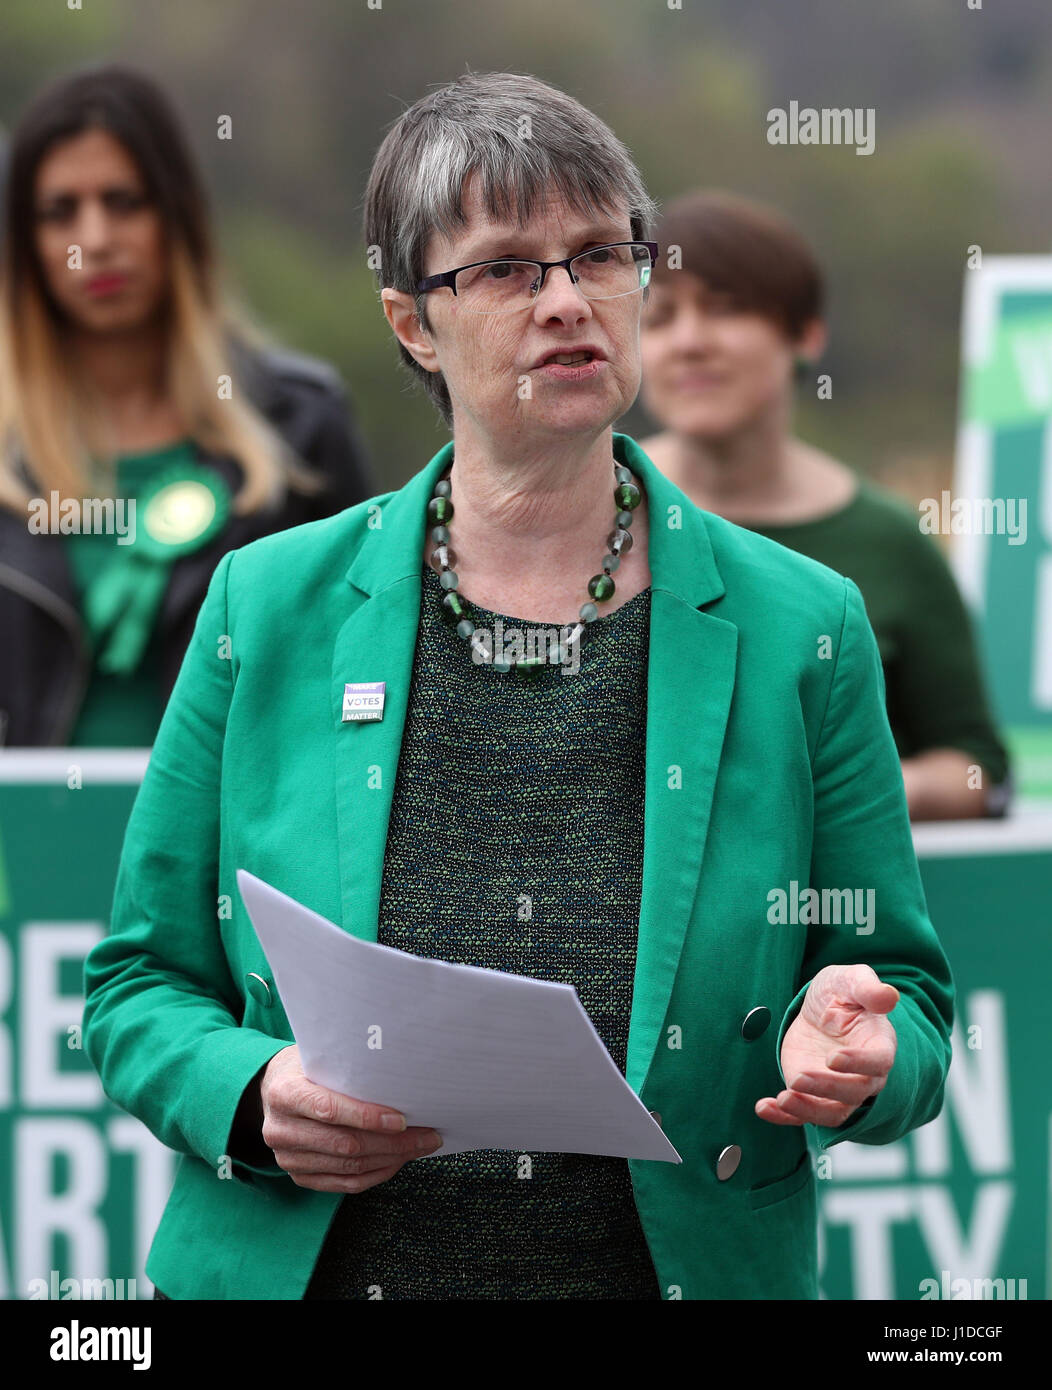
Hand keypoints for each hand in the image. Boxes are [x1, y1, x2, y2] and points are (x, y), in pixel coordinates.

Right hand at [260, 1045, 442, 1191]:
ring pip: (349, 1167)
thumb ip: (348, 1069)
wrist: (273, 1088)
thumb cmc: (307, 1068)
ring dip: (391, 1159)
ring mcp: (288, 1158)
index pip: (329, 1109)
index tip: (402, 1119)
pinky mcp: (299, 1176)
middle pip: (345, 1144)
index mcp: (284, 1093)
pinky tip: (399, 1160)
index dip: (368, 1117)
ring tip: (421, 1146)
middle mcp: (280, 1130)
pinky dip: (377, 1173)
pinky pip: (345, 1184)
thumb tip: (400, 1080)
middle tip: (428, 1135)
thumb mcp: (320, 1057)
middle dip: (393, 1142)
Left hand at [755, 964, 898, 1127]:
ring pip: (832, 1112)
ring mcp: (838, 1088)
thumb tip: (889, 996)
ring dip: (808, 1110)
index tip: (833, 1058)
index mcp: (878, 1044)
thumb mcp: (850, 980)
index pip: (879, 1062)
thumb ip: (868, 988)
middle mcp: (864, 1073)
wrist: (819, 1008)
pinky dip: (784, 1117)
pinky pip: (802, 1114)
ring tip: (782, 1099)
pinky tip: (764, 1107)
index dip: (859, 1064)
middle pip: (855, 1092)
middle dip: (827, 1088)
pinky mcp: (813, 1094)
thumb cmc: (840, 992)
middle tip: (799, 1077)